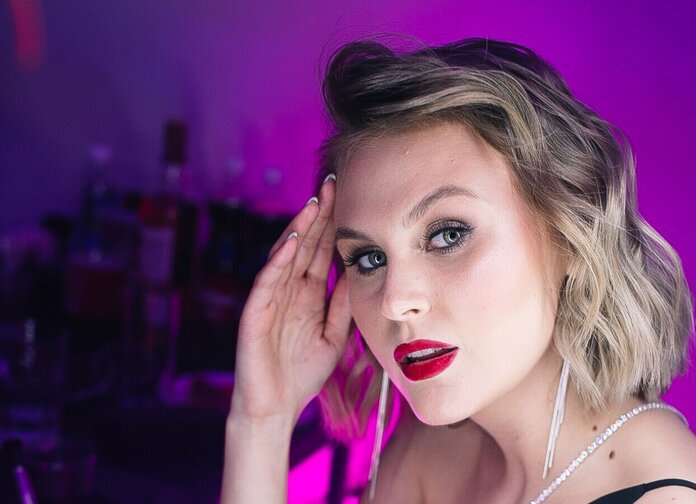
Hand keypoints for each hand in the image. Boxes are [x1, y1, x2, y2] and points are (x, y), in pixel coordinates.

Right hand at [229, 176, 350, 424]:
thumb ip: (341, 305)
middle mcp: (288, 291)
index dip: (333, 226)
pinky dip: (278, 260)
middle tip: (332, 185)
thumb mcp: (334, 334)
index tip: (349, 198)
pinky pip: (267, 281)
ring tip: (314, 205)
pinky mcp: (255, 313)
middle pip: (305, 246)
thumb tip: (357, 273)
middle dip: (318, 216)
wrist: (276, 408)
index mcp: (307, 295)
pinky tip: (291, 241)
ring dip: (299, 230)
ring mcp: (270, 299)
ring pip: (285, 257)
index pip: (321, 252)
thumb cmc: (302, 374)